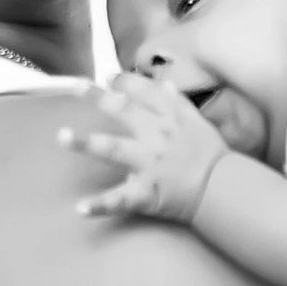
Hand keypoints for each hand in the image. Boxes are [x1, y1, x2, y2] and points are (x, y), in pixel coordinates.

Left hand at [57, 73, 230, 222]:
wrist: (224, 189)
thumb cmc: (213, 157)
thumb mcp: (199, 123)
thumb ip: (179, 103)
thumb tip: (167, 84)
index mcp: (169, 120)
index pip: (143, 93)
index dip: (124, 82)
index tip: (107, 77)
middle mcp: (156, 137)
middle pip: (122, 111)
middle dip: (96, 97)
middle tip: (74, 86)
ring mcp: (149, 164)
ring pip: (113, 149)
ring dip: (86, 142)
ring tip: (61, 136)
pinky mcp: (145, 192)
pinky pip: (120, 199)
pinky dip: (100, 205)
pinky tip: (80, 208)